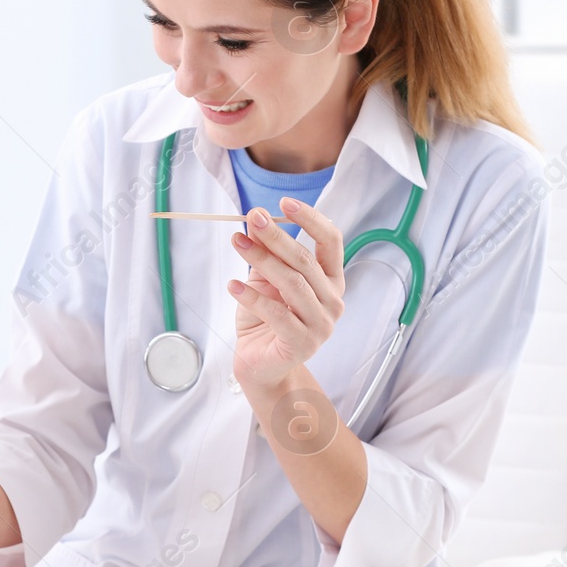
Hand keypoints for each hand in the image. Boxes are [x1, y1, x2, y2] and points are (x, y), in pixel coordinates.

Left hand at [227, 199, 346, 389]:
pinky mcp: (302, 344)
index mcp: (332, 281)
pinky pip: (276, 314)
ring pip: (292, 284)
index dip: (311, 219)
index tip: (284, 202)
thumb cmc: (266, 318)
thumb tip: (255, 220)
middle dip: (277, 235)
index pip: (331, 241)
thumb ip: (267, 253)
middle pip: (306, 260)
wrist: (262, 364)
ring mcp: (322, 325)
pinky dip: (252, 297)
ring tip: (237, 242)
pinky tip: (233, 285)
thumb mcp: (266, 279)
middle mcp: (333, 301)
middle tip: (252, 217)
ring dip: (262, 260)